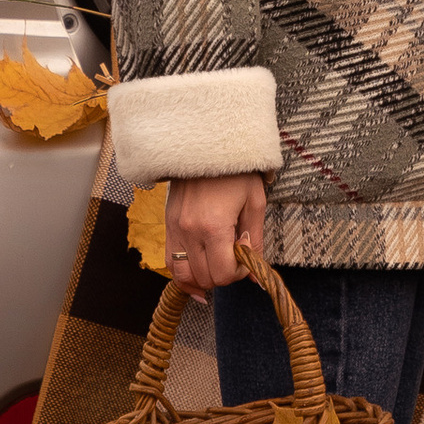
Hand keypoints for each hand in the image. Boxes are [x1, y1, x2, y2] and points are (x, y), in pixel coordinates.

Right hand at [165, 173, 269, 292]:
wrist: (207, 146)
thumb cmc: (237, 172)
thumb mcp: (254, 203)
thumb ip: (255, 242)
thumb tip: (256, 277)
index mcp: (213, 227)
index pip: (222, 274)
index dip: (238, 274)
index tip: (245, 257)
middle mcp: (189, 232)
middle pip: (204, 278)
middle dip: (223, 275)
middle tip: (234, 257)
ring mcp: (174, 229)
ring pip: (182, 275)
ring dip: (202, 278)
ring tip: (216, 267)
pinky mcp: (167, 225)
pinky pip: (170, 261)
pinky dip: (183, 273)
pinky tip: (197, 276)